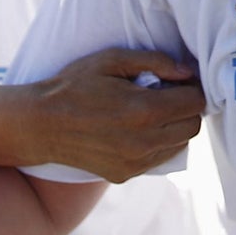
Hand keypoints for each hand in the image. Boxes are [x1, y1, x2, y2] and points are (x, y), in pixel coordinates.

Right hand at [24, 49, 206, 181]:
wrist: (40, 125)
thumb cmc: (74, 85)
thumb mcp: (111, 59)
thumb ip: (154, 61)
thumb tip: (187, 73)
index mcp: (144, 110)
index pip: (195, 102)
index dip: (191, 87)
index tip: (178, 81)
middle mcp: (143, 141)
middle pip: (193, 126)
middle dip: (186, 107)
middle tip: (167, 94)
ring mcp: (134, 162)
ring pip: (180, 144)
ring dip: (174, 127)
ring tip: (151, 111)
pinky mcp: (125, 175)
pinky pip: (159, 158)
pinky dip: (158, 143)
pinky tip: (137, 129)